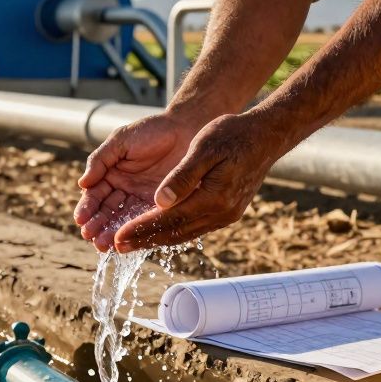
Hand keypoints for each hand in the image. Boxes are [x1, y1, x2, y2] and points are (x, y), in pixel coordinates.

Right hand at [74, 112, 206, 251]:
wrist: (187, 128)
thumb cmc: (152, 130)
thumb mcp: (121, 141)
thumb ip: (100, 160)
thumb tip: (81, 183)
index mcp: (112, 174)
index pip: (95, 195)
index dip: (87, 208)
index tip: (80, 220)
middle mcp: (125, 189)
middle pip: (107, 211)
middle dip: (97, 225)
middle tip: (91, 237)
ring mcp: (143, 199)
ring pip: (124, 219)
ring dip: (112, 232)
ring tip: (103, 244)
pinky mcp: (161, 206)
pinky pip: (146, 220)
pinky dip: (136, 231)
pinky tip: (127, 240)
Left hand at [110, 110, 287, 252]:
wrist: (265, 136)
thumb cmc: (233, 134)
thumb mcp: (204, 147)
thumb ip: (182, 176)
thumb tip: (159, 202)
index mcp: (213, 198)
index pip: (168, 220)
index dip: (140, 229)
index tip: (117, 237)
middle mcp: (220, 213)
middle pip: (174, 233)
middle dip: (143, 240)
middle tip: (115, 247)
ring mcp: (225, 216)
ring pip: (183, 234)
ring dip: (156, 239)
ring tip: (130, 243)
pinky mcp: (226, 213)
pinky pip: (193, 228)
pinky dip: (172, 231)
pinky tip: (157, 230)